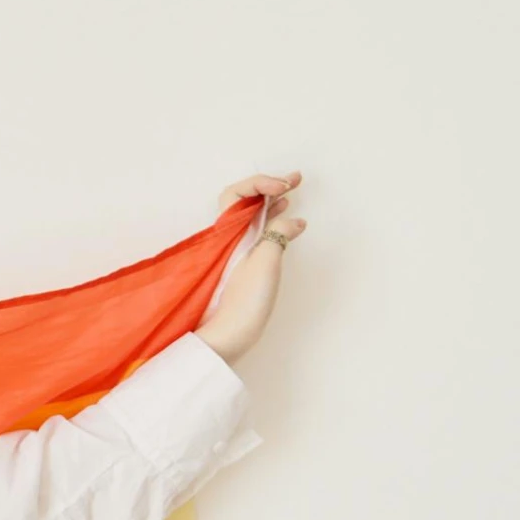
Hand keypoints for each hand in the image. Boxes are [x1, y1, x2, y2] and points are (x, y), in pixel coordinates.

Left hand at [195, 172, 307, 365]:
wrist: (224, 339)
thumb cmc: (239, 305)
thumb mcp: (263, 263)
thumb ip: (277, 235)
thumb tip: (293, 220)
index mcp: (227, 235)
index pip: (236, 194)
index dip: (259, 183)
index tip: (284, 188)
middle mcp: (228, 241)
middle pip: (244, 203)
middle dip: (269, 186)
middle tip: (295, 179)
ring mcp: (235, 256)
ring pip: (252, 219)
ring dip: (271, 203)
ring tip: (290, 192)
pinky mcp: (244, 270)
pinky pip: (258, 237)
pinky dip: (273, 224)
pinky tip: (288, 222)